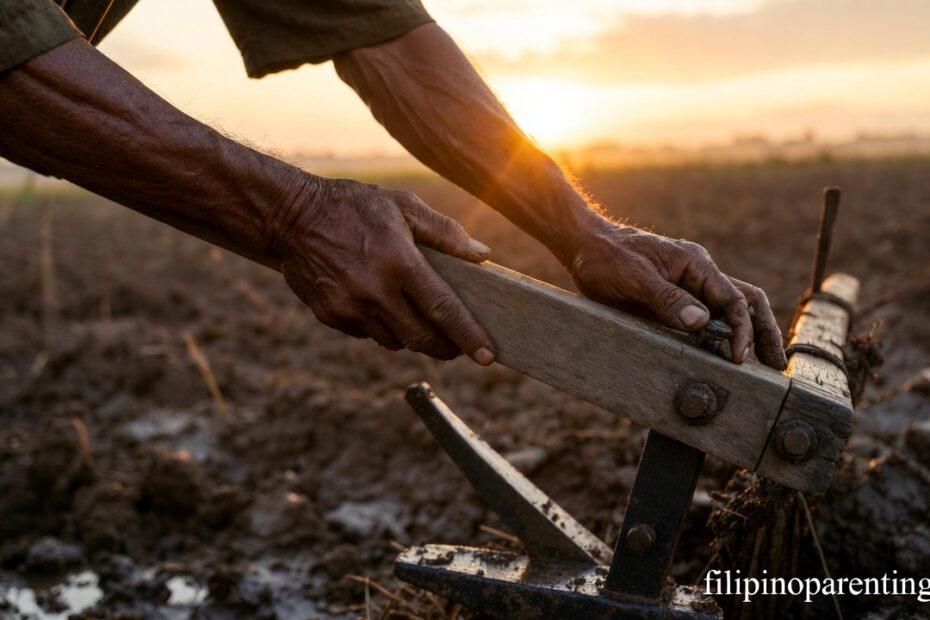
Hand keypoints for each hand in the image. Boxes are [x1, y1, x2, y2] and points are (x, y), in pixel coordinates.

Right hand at [272, 177, 495, 364]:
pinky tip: (381, 308)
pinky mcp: (330, 315)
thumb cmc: (353, 206)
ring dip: (411, 337)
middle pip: (420, 337)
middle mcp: (375, 290)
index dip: (469, 335)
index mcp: (399, 262)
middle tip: (458, 347)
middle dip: (445, 348)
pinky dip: (380, 328)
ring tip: (418, 322)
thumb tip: (482, 254)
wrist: (292, 215)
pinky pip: (366, 334)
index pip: (443, 308)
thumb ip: (445, 232)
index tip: (488, 356)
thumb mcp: (402, 206)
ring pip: (393, 341)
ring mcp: (349, 307)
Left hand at [566, 218, 786, 369]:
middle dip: (762, 332)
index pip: (733, 300)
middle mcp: (698, 275)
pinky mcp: (674, 300)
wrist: (584, 247)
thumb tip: (702, 323)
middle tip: (776, 364)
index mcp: (695, 264)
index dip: (741, 330)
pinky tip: (724, 356)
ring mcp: (688, 287)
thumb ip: (666, 299)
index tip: (738, 358)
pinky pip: (705, 318)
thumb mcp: (634, 278)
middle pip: (745, 301)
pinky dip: (720, 336)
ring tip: (762, 363)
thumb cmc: (607, 257)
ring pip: (729, 309)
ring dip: (747, 334)